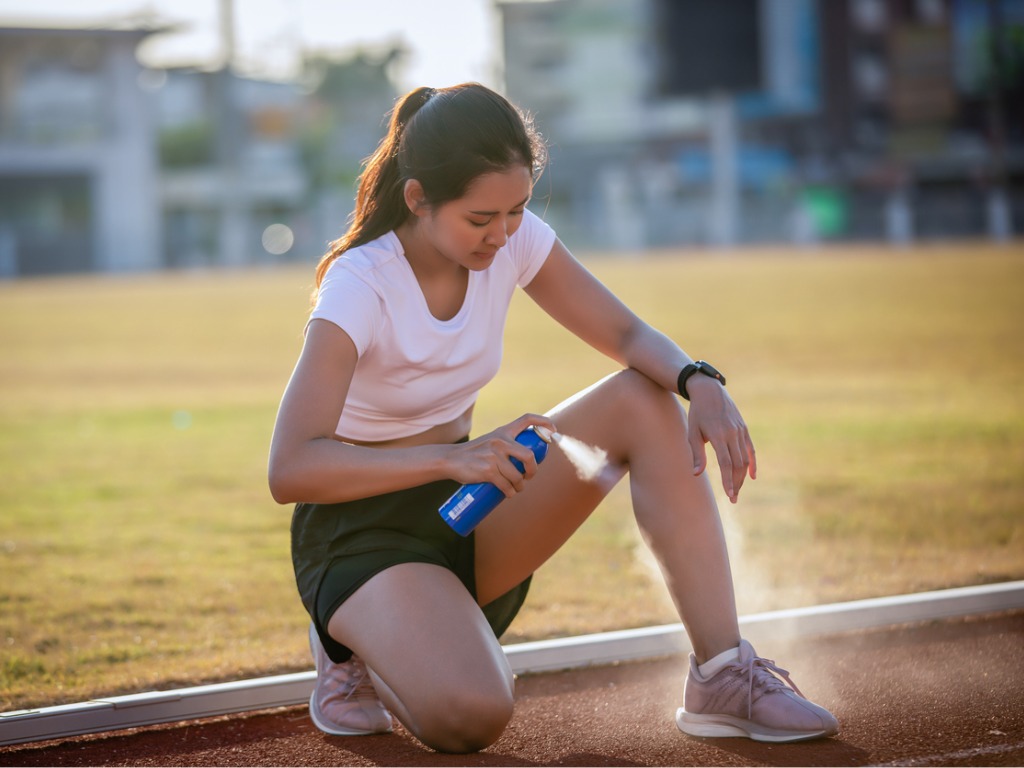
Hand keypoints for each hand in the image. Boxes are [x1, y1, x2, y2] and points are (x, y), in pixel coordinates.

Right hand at [447, 413, 557, 497]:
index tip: (553, 431)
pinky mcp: (487, 471)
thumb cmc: (473, 453)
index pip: (527, 419)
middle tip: (529, 476)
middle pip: (528, 456)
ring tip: (516, 488)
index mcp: (503, 431)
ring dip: (519, 486)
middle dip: (533, 470)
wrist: (450, 460)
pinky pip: (506, 485)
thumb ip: (505, 444)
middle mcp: (500, 441)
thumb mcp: (490, 441)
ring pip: (517, 475)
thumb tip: (526, 459)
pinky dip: (509, 492)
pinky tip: (508, 493)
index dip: (544, 422)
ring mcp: (494, 456)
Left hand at [685, 376, 756, 502]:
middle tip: (733, 499)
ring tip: (737, 490)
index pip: (726, 463)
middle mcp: (732, 433)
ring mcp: (740, 431)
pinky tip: (752, 476)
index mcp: (718, 434)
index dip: (728, 480)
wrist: (709, 391)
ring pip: (745, 458)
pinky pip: (751, 449)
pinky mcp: (744, 429)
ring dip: (742, 476)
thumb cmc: (697, 414)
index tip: (729, 494)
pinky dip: (752, 463)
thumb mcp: (692, 432)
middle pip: (738, 463)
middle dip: (736, 483)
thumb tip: (697, 474)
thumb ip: (697, 454)